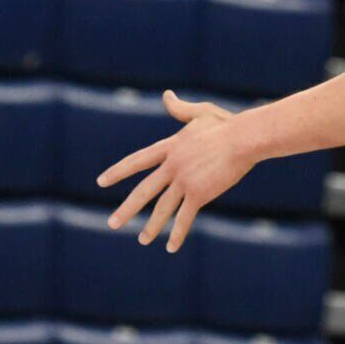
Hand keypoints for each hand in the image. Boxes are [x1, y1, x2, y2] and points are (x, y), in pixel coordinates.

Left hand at [96, 90, 256, 253]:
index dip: (118, 171)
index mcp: (171, 146)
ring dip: (151, 227)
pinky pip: (184, 218)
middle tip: (112, 223)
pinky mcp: (198, 193)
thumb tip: (166, 95)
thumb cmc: (226, 124)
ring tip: (142, 240)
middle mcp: (173, 165)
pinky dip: (177, 234)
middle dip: (126, 209)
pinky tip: (171, 248)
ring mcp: (184, 180)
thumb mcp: (200, 113)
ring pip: (162, 208)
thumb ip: (180, 109)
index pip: (138, 160)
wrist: (243, 138)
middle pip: (144, 190)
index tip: (101, 181)